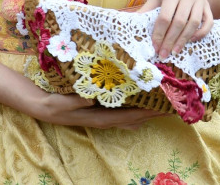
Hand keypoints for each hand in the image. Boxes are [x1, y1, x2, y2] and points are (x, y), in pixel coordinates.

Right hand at [32, 91, 163, 128]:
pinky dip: (137, 110)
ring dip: (148, 112)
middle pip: (136, 118)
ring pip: (132, 117)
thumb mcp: (64, 101)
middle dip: (154, 112)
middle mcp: (106, 119)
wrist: (44, 108)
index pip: (130, 116)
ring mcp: (105, 117)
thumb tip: (92, 99)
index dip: (148, 112)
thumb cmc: (55, 104)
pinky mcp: (102, 112)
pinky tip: (144, 105)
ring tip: (164, 104)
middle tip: (174, 105)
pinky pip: (124, 114)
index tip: (165, 107)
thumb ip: (78, 101)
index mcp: (101, 117)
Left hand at [137, 0, 212, 57]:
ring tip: (175, 51)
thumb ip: (146, 9)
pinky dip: (202, 32)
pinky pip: (209, 21)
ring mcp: (200, 0)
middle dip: (170, 40)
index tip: (155, 46)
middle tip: (163, 54)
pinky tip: (192, 40)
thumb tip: (129, 21)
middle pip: (179, 22)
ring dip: (184, 39)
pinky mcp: (207, 5)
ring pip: (194, 23)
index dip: (159, 33)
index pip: (165, 17)